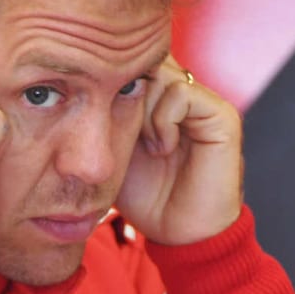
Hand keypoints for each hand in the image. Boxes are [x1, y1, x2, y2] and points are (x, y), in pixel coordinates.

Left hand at [116, 56, 242, 244]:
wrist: (179, 233)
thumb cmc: (144, 196)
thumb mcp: (112, 147)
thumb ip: (102, 114)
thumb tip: (73, 85)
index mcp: (161, 99)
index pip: (135, 61)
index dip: (112, 78)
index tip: (98, 109)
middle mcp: (185, 95)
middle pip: (147, 60)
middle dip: (126, 91)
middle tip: (122, 127)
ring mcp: (205, 103)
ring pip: (162, 73)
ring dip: (144, 108)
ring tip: (147, 145)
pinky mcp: (221, 116)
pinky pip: (182, 94)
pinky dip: (164, 120)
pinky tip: (163, 147)